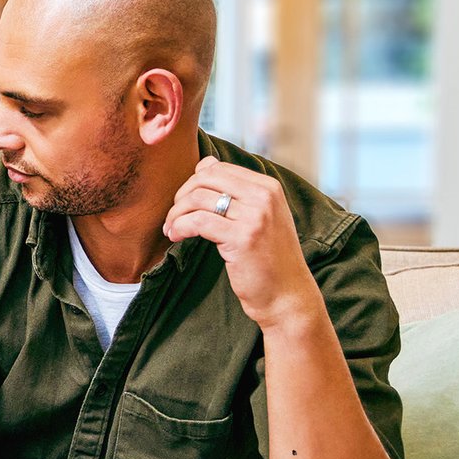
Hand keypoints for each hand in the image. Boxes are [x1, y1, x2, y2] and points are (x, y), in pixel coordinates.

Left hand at [163, 158, 323, 331]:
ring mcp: (255, 216)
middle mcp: (264, 196)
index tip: (183, 204)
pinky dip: (180, 227)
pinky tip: (175, 237)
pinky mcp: (242, 238)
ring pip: (198, 199)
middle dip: (181, 196)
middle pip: (205, 179)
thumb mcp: (259, 217)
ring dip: (176, 214)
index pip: (218, 168)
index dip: (193, 183)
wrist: (287, 294)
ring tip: (171, 229)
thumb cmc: (268, 258)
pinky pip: (198, 222)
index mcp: (268, 187)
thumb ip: (236, 191)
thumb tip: (205, 163)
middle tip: (173, 217)